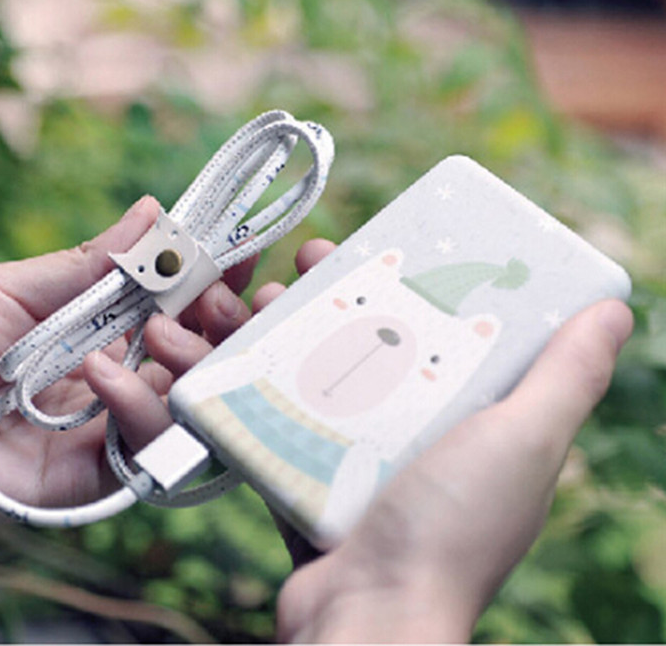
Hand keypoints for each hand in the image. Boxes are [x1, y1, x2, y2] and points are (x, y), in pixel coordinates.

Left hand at [0, 196, 257, 523]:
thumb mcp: (15, 289)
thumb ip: (92, 262)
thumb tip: (154, 208)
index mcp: (101, 334)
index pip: (179, 309)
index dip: (214, 282)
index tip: (241, 250)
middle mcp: (115, 381)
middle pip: (199, 359)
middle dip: (221, 323)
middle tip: (214, 294)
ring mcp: (105, 430)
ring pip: (186, 406)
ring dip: (189, 361)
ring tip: (160, 330)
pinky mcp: (88, 478)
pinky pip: (142, 449)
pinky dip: (138, 409)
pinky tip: (106, 376)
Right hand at [108, 239, 632, 642]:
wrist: (366, 621)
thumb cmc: (453, 532)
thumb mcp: (522, 441)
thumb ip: (567, 378)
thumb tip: (613, 310)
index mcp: (476, 424)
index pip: (451, 331)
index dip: (423, 280)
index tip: (389, 242)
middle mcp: (420, 439)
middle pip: (377, 344)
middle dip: (341, 293)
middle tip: (309, 258)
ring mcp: (362, 460)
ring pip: (323, 374)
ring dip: (291, 329)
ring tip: (261, 295)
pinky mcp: (314, 479)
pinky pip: (286, 418)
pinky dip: (264, 383)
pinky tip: (237, 350)